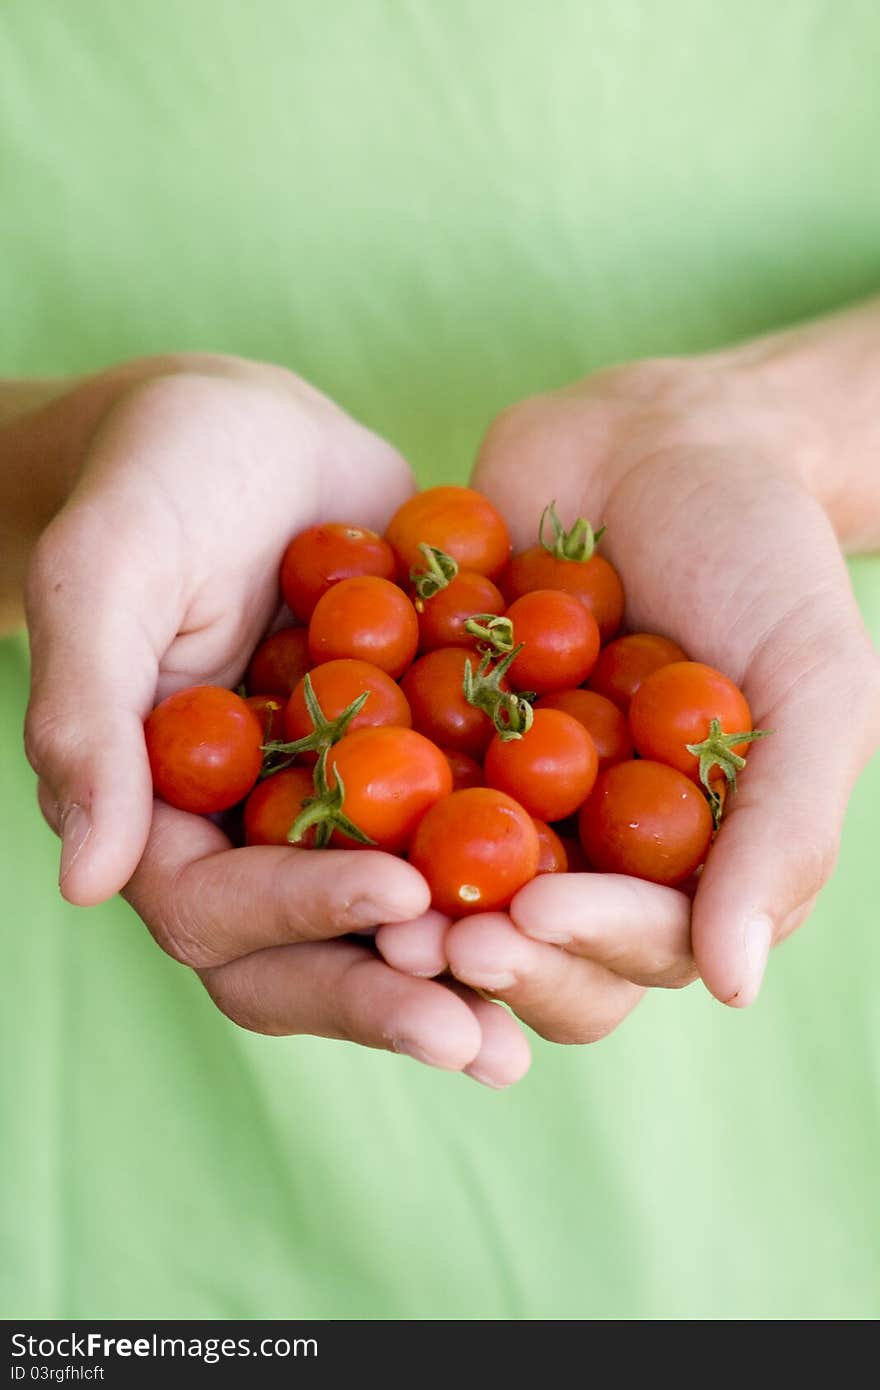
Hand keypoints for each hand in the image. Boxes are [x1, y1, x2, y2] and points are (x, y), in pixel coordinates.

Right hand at [22, 357, 529, 1086]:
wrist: (257, 436)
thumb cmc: (157, 480)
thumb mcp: (107, 572)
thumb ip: (86, 716)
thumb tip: (85, 881)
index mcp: (160, 814)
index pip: (212, 907)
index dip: (299, 911)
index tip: (396, 890)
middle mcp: (247, 839)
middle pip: (304, 957)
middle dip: (387, 994)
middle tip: (479, 1037)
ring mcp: (333, 817)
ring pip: (391, 927)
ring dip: (462, 976)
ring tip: (542, 1008)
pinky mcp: (409, 779)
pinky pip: (459, 847)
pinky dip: (519, 883)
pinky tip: (599, 903)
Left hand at [381, 349, 879, 1043]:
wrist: (659, 439)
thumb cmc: (762, 557)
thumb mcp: (813, 681)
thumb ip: (784, 828)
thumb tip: (734, 985)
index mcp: (683, 864)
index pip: (637, 948)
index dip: (586, 944)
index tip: (534, 912)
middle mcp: (582, 850)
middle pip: (527, 949)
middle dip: (478, 949)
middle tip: (419, 937)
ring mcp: (492, 797)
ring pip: (437, 889)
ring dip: (395, 906)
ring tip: (354, 889)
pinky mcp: (420, 737)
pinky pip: (371, 782)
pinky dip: (337, 792)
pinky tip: (296, 789)